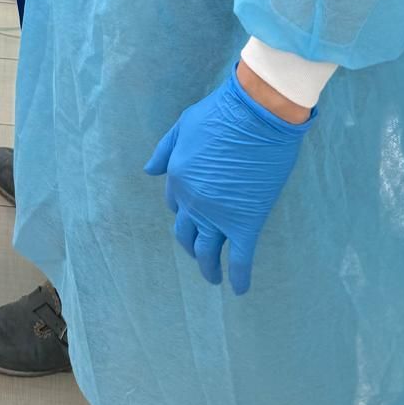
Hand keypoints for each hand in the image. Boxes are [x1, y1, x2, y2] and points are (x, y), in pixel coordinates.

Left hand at [144, 67, 315, 294]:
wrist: (254, 117)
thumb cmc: (220, 114)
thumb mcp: (183, 126)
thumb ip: (165, 150)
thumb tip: (149, 170)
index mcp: (177, 176)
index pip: (175, 203)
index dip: (184, 209)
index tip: (194, 213)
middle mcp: (192, 201)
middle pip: (187, 232)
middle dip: (191, 245)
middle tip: (199, 255)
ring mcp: (218, 215)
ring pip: (208, 251)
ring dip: (208, 267)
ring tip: (212, 278)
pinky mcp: (246, 223)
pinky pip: (240, 259)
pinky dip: (239, 277)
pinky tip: (239, 290)